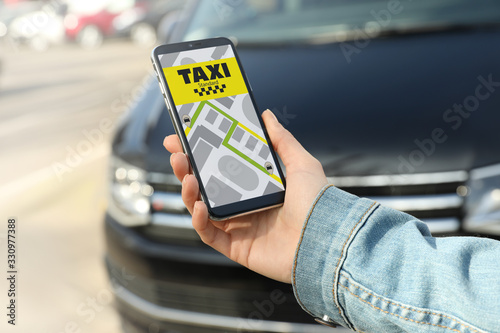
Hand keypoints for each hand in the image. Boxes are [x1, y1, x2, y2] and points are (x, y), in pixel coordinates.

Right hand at [164, 110, 327, 282]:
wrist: (325, 239)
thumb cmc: (318, 203)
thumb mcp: (301, 163)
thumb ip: (282, 139)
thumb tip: (267, 116)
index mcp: (257, 185)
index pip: (222, 167)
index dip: (202, 154)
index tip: (186, 138)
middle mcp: (245, 205)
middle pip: (206, 186)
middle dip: (187, 169)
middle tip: (177, 153)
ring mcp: (239, 227)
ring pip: (202, 208)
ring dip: (188, 192)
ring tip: (187, 177)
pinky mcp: (236, 247)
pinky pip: (208, 235)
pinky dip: (198, 221)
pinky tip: (200, 205)